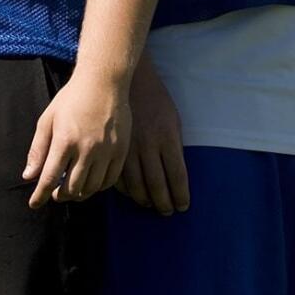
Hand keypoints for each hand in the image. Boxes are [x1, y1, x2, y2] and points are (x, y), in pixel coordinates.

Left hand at [22, 69, 129, 207]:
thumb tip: (28, 176)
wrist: (104, 81)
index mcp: (64, 140)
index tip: (34, 204)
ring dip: (79, 194)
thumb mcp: (48, 119)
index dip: (40, 195)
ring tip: (72, 189)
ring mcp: (106, 151)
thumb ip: (38, 150)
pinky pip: (110, 180)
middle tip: (54, 193)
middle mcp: (86, 148)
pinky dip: (98, 187)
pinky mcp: (121, 150)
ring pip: (91, 187)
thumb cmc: (72, 98)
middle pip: (71, 188)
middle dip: (59, 196)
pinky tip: (91, 182)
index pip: (49, 178)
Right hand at [116, 53, 189, 215]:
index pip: (177, 176)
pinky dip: (125, 190)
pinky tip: (132, 194)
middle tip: (167, 211)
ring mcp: (128, 148)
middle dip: (164, 203)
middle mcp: (148, 146)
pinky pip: (118, 177)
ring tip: (150, 205)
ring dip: (145, 200)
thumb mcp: (173, 121)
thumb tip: (177, 177)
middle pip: (157, 185)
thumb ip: (174, 148)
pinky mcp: (112, 149)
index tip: (183, 206)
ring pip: (136, 185)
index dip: (181, 196)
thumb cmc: (156, 101)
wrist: (128, 82)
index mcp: (167, 138)